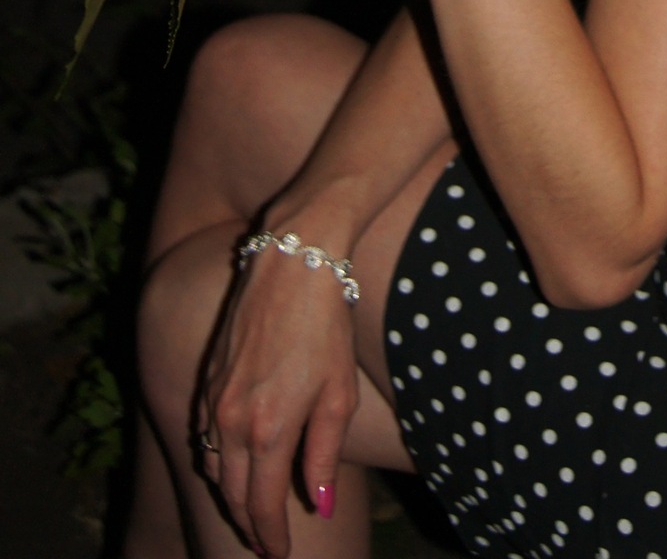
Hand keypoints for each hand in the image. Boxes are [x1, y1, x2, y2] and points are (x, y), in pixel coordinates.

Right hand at [199, 232, 357, 557]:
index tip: (278, 556)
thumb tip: (319, 505)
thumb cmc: (326, 324)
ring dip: (229, 493)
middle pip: (230, 493)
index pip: (259, 506)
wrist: (294, 261)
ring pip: (211, 466)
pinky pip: (203, 434)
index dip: (269, 538)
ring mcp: (213, 398)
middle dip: (247, 524)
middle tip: (265, 543)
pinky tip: (234, 461)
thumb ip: (323, 454)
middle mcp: (230, 420)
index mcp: (266, 430)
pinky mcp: (207, 376)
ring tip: (251, 509)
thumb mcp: (338, 394)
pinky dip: (215, 458)